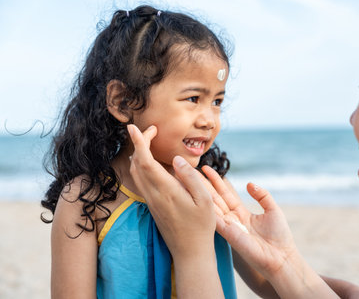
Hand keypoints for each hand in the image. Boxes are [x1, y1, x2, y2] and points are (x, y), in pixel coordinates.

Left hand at [127, 124, 215, 258]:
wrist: (189, 252)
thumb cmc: (201, 226)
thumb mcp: (204, 200)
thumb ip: (190, 177)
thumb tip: (176, 160)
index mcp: (166, 191)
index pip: (145, 161)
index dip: (138, 142)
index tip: (133, 127)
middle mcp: (153, 195)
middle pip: (136, 164)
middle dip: (139, 144)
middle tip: (151, 130)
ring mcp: (151, 201)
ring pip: (135, 173)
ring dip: (138, 154)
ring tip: (149, 142)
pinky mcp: (152, 206)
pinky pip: (140, 181)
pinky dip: (141, 166)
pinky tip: (150, 163)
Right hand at [201, 165, 297, 278]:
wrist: (282, 257)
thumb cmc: (279, 236)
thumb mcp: (272, 209)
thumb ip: (262, 195)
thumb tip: (249, 183)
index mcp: (241, 212)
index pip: (225, 193)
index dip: (216, 181)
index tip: (206, 169)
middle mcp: (232, 219)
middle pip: (214, 198)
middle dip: (203, 185)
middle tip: (190, 171)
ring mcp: (229, 227)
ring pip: (211, 207)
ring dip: (200, 194)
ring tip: (188, 181)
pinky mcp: (229, 235)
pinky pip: (215, 220)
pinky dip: (206, 210)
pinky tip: (196, 198)